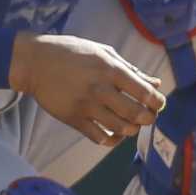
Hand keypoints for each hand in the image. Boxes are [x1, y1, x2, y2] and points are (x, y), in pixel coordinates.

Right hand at [8, 34, 165, 147]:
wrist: (36, 63)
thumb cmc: (74, 54)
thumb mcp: (106, 53)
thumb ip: (132, 70)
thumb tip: (156, 83)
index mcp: (112, 70)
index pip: (144, 92)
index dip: (158, 102)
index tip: (159, 105)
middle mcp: (100, 89)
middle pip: (135, 113)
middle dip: (149, 119)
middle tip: (149, 117)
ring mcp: (85, 106)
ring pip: (119, 128)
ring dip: (132, 130)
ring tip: (133, 125)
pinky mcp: (72, 119)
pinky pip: (97, 137)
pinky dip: (111, 140)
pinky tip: (115, 133)